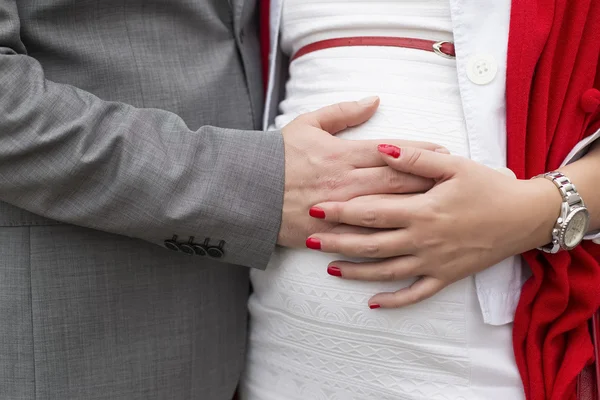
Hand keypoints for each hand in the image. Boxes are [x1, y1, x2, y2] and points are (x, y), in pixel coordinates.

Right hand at [278, 98, 448, 247]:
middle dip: (430, 180)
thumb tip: (374, 100)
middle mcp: (347, 182)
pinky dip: (388, 235)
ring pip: (387, 209)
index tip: (443, 151)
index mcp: (343, 154)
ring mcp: (340, 210)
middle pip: (398, 181)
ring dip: (416, 206)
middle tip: (454, 180)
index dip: (421, 152)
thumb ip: (342, 111)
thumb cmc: (278, 156)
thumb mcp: (307, 124)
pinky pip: (364, 236)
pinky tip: (409, 236)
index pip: (392, 152)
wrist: (247, 191)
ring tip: (441, 205)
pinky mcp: (330, 232)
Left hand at [306, 144, 561, 307]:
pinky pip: (416, 293)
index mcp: (422, 211)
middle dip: (338, 242)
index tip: (316, 209)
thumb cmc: (488, 187)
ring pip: (386, 272)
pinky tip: (373, 303)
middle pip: (371, 244)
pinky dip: (394, 300)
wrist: (525, 217)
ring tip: (330, 269)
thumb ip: (414, 158)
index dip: (342, 211)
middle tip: (309, 241)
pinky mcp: (446, 276)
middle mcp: (423, 240)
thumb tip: (380, 148)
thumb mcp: (453, 165)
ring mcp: (434, 262)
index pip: (372, 211)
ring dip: (356, 272)